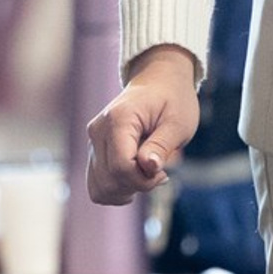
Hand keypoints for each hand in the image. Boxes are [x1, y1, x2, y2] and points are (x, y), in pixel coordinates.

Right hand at [86, 45, 201, 205]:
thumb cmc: (173, 100)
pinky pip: (97, 185)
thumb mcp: (178, 123)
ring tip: (145, 176)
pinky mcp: (95, 151)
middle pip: (109, 181)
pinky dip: (117, 191)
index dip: (145, 181)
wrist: (159, 81)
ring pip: (99, 188)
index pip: (121, 168)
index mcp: (118, 120)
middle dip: (137, 187)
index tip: (164, 173)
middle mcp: (98, 131)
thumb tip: (148, 167)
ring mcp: (94, 142)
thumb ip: (162, 146)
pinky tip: (134, 180)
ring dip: (126, 192)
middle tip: (158, 173)